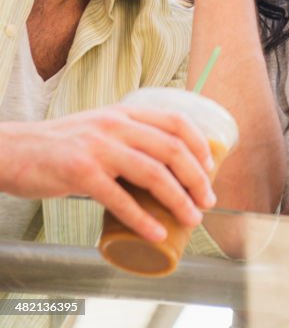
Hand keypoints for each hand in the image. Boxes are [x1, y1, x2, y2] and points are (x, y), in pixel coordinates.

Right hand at [1, 105, 216, 242]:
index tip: (211, 168)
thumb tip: (162, 162)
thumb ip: (127, 136)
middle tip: (208, 200)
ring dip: (179, 199)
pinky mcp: (80, 173)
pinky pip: (120, 199)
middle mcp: (116, 125)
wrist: (14, 150)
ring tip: (191, 218)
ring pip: (153, 173)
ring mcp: (99, 148)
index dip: (199, 144)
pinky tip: (156, 234)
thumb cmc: (60, 145)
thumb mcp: (99, 127)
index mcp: (124, 112)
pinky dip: (143, 220)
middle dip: (197, 177)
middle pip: (171, 148)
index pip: (175, 121)